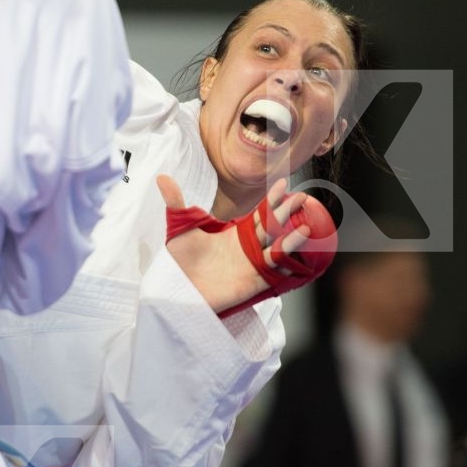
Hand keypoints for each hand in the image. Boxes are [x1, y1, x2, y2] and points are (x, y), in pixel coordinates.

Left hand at [159, 175, 316, 313]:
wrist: (179, 289)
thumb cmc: (180, 262)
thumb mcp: (179, 228)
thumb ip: (176, 202)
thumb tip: (162, 176)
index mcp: (236, 235)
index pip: (259, 213)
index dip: (272, 199)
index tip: (283, 182)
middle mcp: (249, 248)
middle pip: (274, 227)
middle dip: (287, 213)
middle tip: (302, 197)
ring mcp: (253, 265)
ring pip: (278, 247)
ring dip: (292, 237)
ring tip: (304, 225)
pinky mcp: (255, 282)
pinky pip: (274, 268)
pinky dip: (286, 258)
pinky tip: (297, 250)